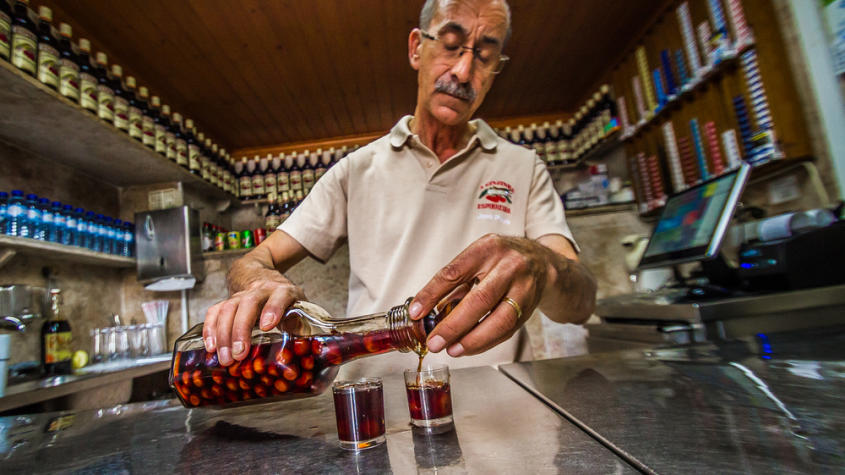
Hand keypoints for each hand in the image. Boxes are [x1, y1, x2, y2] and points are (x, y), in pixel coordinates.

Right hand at [202, 280, 305, 365]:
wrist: (265, 278)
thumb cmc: (285, 300)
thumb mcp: (299, 309)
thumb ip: (299, 325)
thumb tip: (302, 346)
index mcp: (282, 291)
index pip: (279, 296)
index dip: (273, 309)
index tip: (267, 326)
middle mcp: (261, 290)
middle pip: (249, 304)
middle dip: (241, 329)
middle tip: (239, 354)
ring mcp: (241, 295)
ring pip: (228, 308)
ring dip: (224, 334)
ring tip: (225, 358)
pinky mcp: (227, 301)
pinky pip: (215, 312)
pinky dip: (210, 329)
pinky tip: (211, 347)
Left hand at [408, 234, 555, 356]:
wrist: (542, 262)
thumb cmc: (501, 260)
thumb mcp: (477, 258)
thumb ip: (455, 282)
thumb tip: (426, 311)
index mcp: (487, 248)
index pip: (454, 272)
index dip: (432, 294)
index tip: (416, 312)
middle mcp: (509, 266)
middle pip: (479, 300)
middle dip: (453, 325)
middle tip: (434, 341)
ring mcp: (523, 288)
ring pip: (499, 320)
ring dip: (472, 340)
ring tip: (451, 349)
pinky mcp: (529, 308)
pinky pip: (507, 330)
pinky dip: (485, 342)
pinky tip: (468, 347)